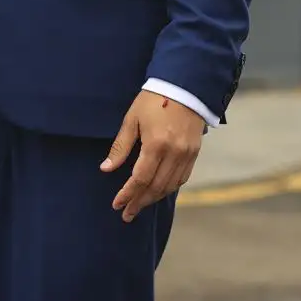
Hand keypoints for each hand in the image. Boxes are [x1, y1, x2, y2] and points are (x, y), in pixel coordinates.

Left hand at [102, 89, 202, 221]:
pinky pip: (182, 178)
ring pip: (170, 186)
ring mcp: (187, 154)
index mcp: (156, 144)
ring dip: (153, 199)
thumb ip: (120, 146)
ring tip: (139, 205)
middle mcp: (174, 153)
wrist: (184, 86)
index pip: (140, 179)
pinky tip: (158, 192)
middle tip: (126, 214)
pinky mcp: (195, 153)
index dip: (128, 194)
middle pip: (155, 187)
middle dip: (139, 202)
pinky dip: (169, 188)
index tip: (117, 204)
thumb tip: (106, 169)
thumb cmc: (153, 100)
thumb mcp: (132, 119)